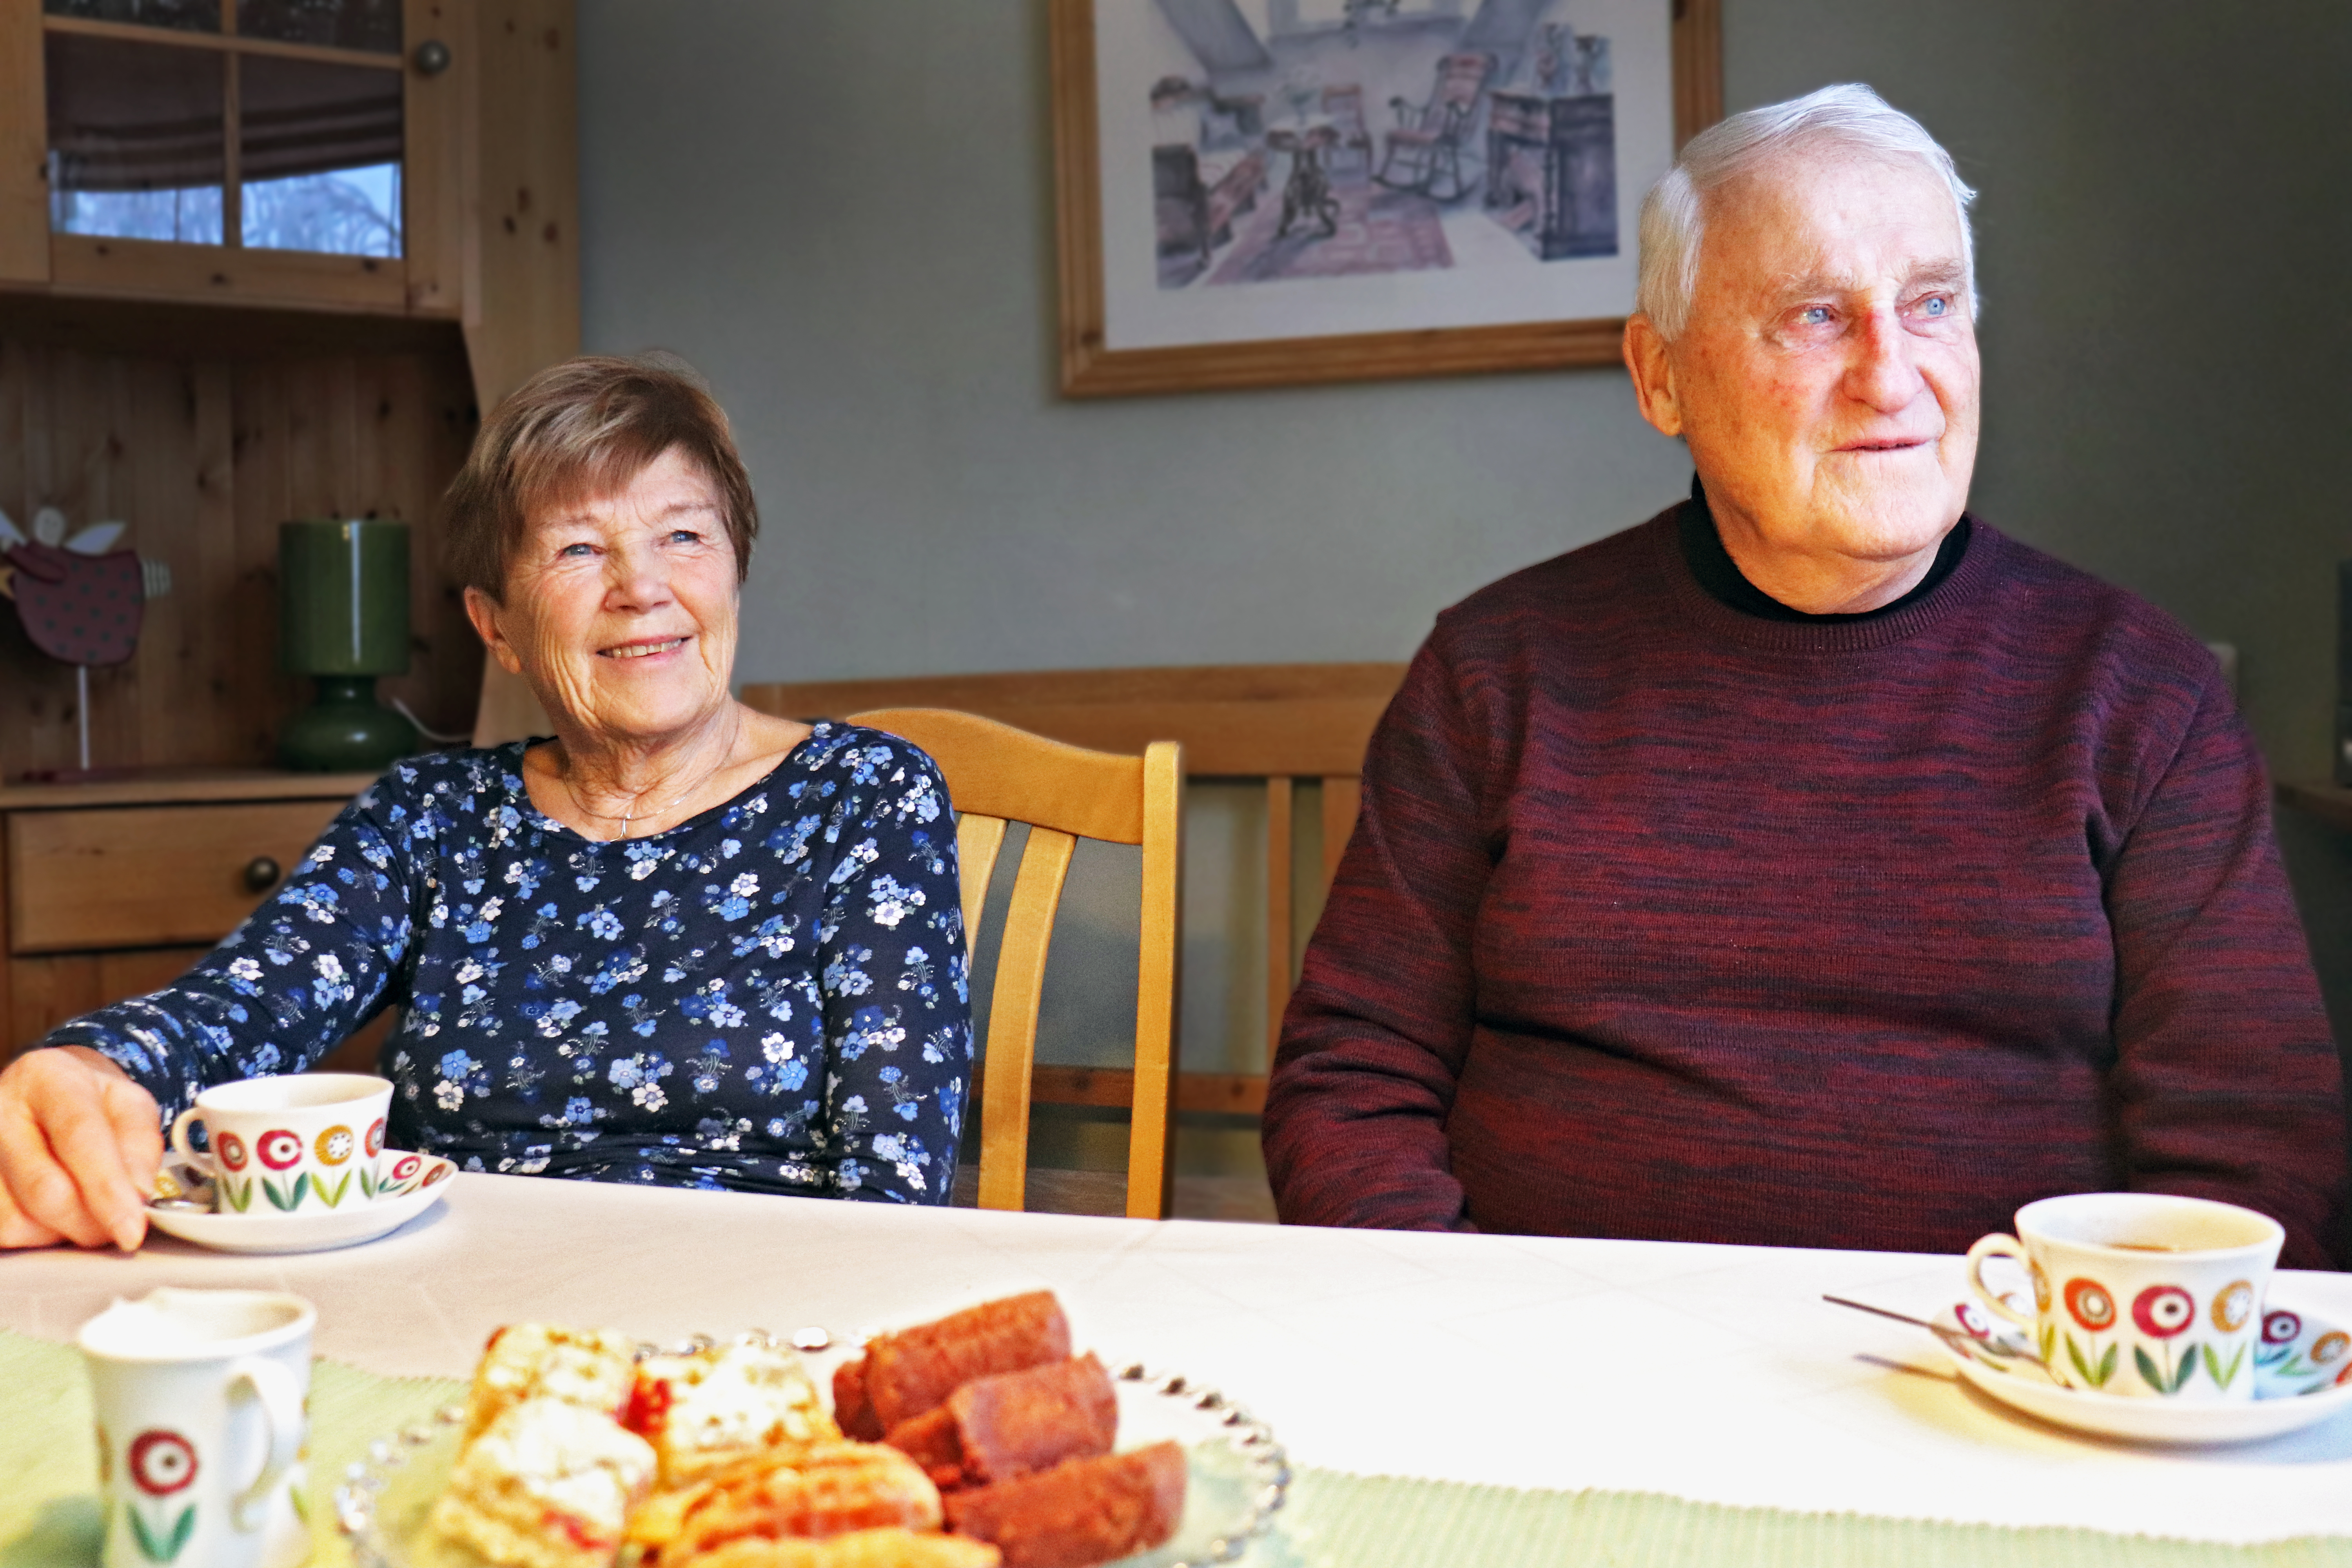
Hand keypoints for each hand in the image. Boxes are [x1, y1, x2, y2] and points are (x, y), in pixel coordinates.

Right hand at [0, 1047, 160, 1250]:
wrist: (42, 1092)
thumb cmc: (92, 1100)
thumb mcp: (130, 1105)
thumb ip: (140, 1146)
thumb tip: (138, 1194)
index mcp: (48, 1078)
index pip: (78, 1136)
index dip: (107, 1188)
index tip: (132, 1230)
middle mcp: (0, 1111)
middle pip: (45, 1188)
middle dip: (91, 1222)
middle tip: (120, 1226)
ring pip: (18, 1219)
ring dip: (63, 1229)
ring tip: (84, 1206)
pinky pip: (3, 1230)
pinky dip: (37, 1235)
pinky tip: (53, 1212)